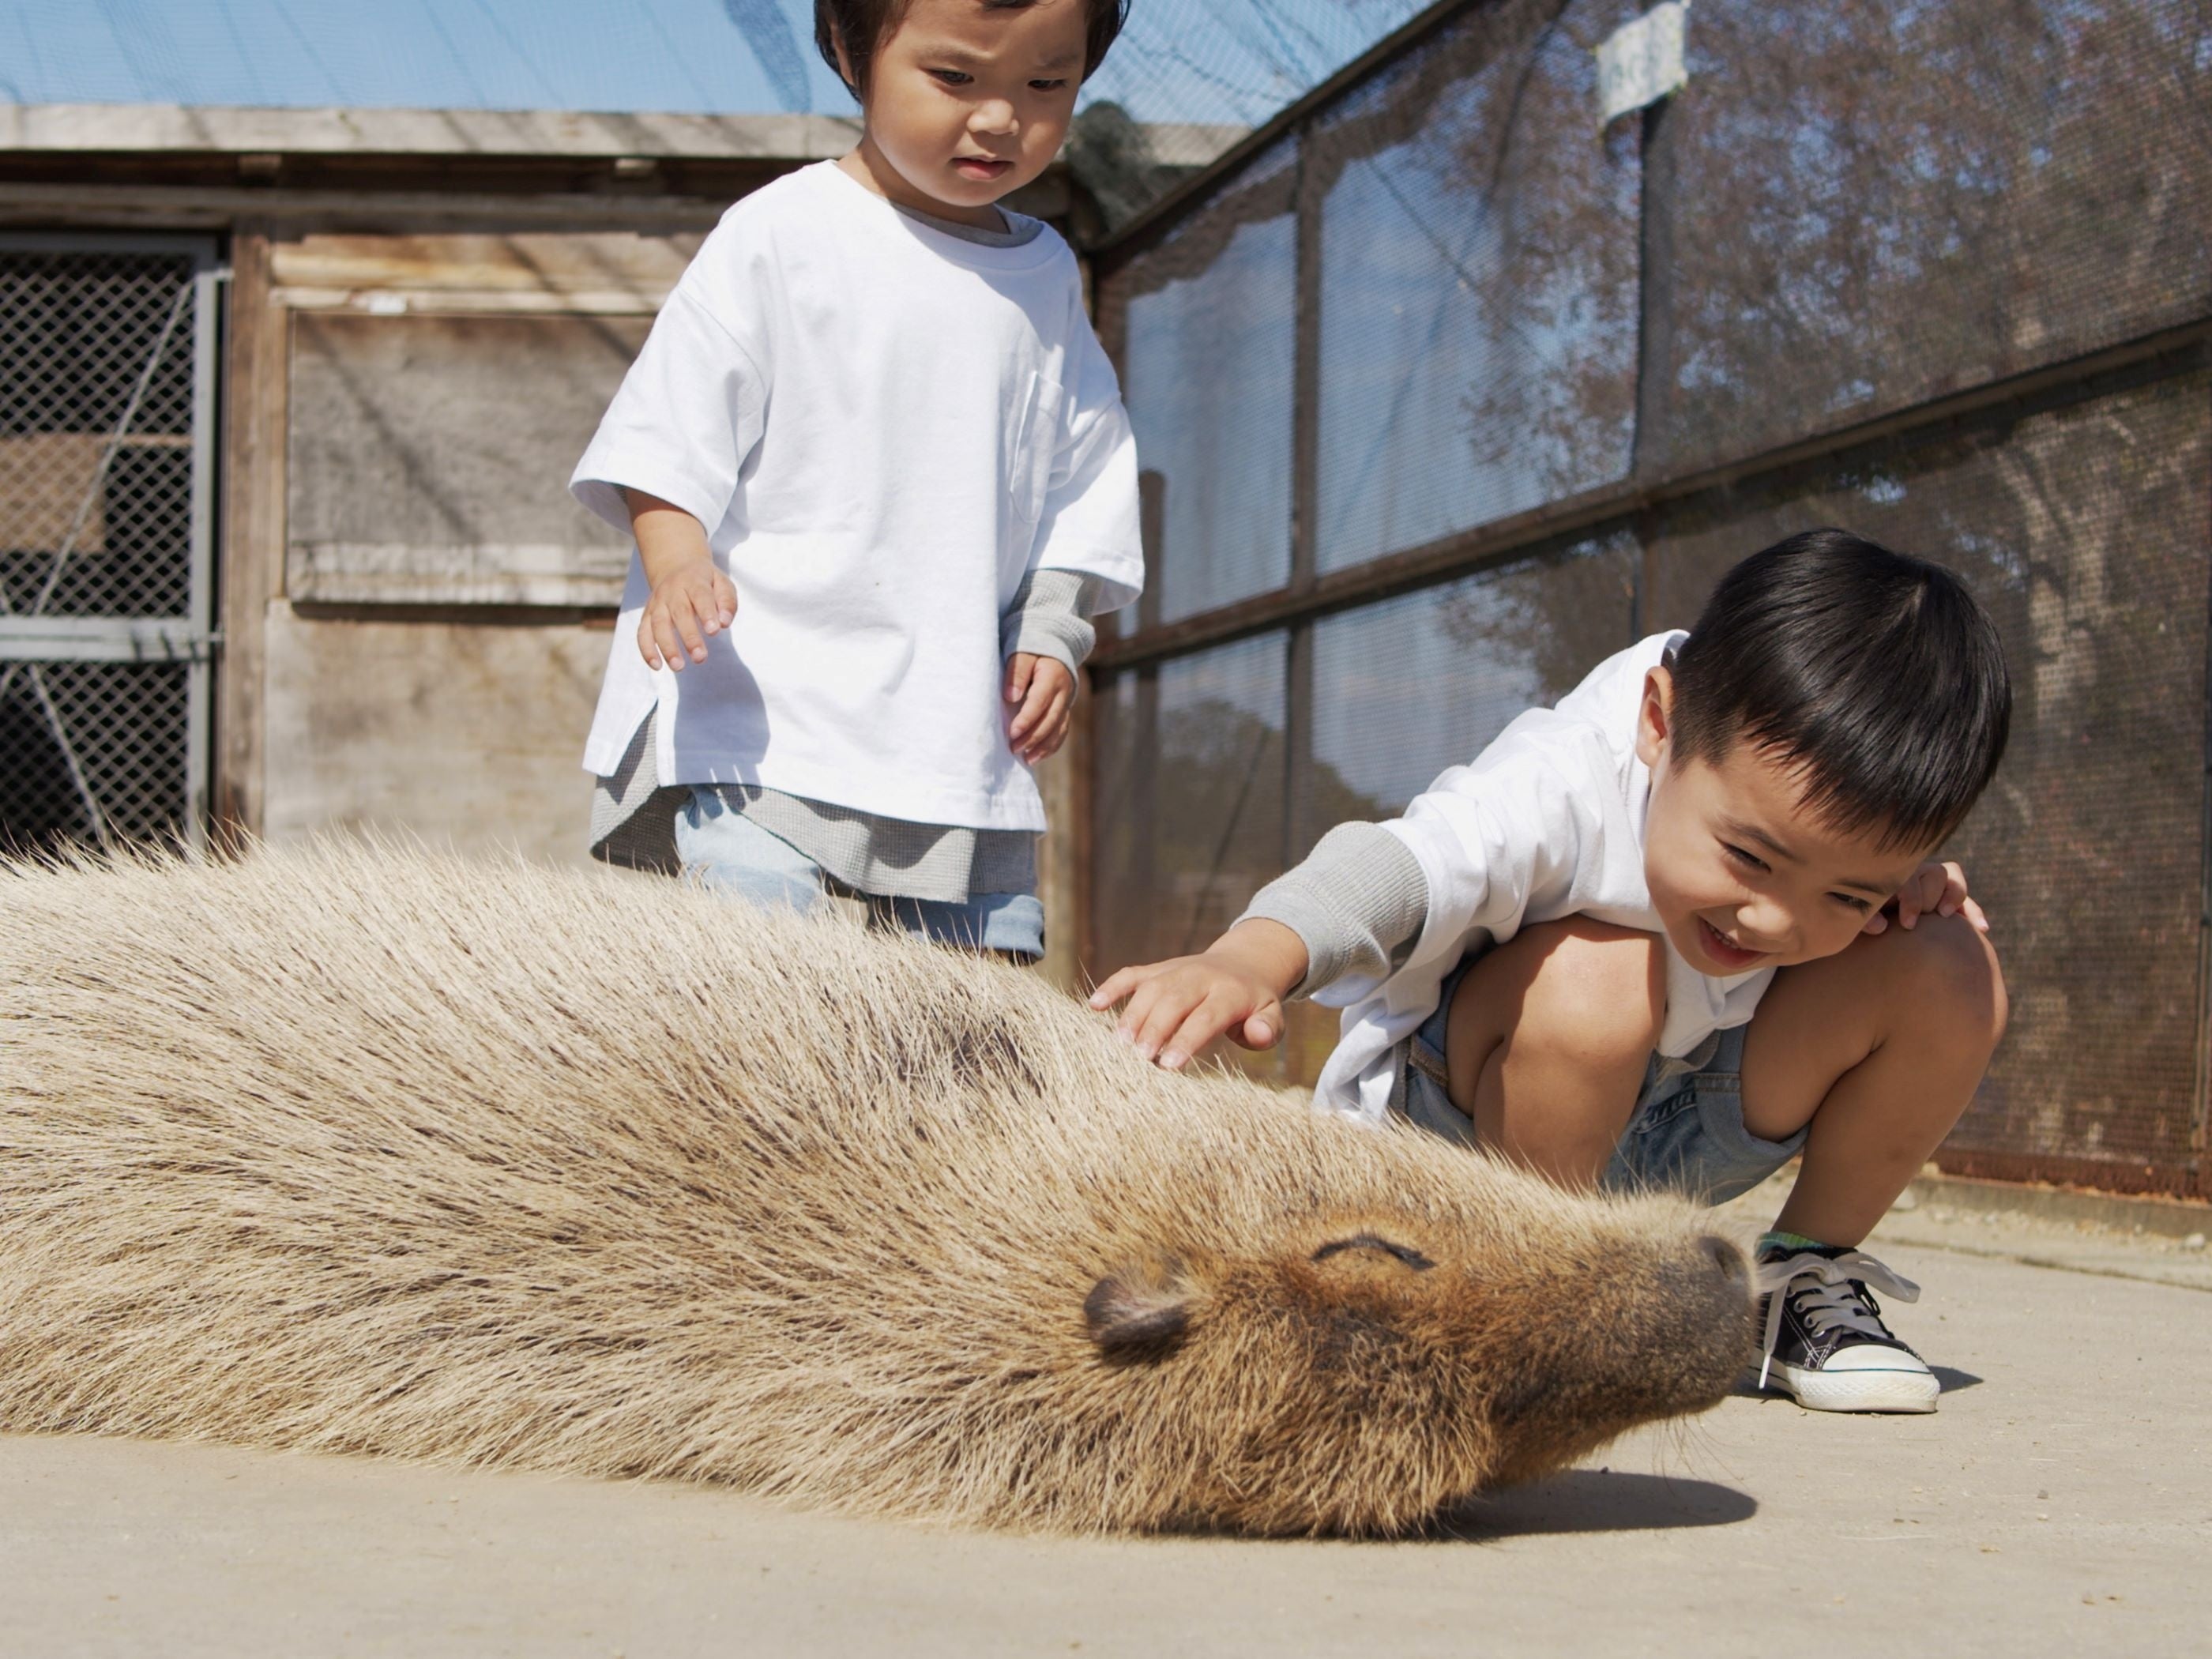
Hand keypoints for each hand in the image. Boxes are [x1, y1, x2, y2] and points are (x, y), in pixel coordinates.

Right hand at [639, 559, 737, 670]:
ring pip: (658, 625)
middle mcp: (672, 591)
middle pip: (679, 613)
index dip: (706, 613)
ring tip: (678, 667)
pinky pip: (642, 633)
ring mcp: (657, 603)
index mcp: (693, 581)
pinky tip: (657, 666)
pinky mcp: (647, 615)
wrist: (675, 567)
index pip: (700, 596)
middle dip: (689, 637)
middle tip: (700, 657)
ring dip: (667, 647)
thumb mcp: (722, 583)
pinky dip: (647, 650)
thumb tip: (724, 623)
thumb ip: (727, 602)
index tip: (714, 631)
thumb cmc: (706, 582)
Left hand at [1005, 653, 1074, 763]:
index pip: (1039, 702)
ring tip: (1027, 759)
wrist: (1054, 646)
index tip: (1012, 733)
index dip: (1026, 719)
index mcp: (1052, 677)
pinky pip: (1062, 731)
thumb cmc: (1032, 650)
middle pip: (1050, 720)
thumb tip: (1011, 697)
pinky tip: (1036, 757)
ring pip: (1058, 729)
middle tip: (1014, 749)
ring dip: (1043, 746)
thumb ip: (1016, 673)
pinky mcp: (1065, 710)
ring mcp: (1066, 703)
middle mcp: (1064, 692)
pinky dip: (1050, 746)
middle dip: (1032, 737)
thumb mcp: (1022, 653)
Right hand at [1087, 919, 1307, 1070]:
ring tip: (1119, 1045)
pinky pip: (1132, 974)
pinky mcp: (1157, 969)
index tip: (1168, 1065)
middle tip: (1139, 1059)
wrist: (1243, 963)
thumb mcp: (1271, 1015)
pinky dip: (1112, 987)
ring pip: (1149, 988)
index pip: (1205, 1016)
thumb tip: (1254, 1034)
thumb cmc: (1255, 1002)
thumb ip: (1267, 1029)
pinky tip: (1094, 1006)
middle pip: (1172, 1000)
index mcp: (1228, 992)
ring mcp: (1174, 970)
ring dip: (1132, 1015)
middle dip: (1154, 1028)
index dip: (1186, 1039)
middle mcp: (1198, 977)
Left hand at [1863, 859, 1987, 935]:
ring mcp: (1933, 885)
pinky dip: (1973, 912)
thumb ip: (1863, 919)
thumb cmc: (1858, 917)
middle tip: (1921, 920)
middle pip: (1935, 873)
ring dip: (1954, 896)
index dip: (1912, 899)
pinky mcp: (1947, 900)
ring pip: (1953, 876)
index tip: (1908, 924)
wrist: (1869, 922)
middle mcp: (1914, 874)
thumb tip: (1880, 926)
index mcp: (1891, 874)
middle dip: (1930, 898)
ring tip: (1945, 917)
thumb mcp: (1855, 917)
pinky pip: (1967, 901)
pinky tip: (1981, 929)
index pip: (1910, 878)